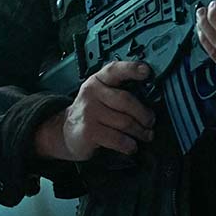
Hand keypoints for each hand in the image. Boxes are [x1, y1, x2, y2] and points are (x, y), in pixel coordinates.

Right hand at [35, 61, 155, 160]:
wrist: (65, 131)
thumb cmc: (90, 113)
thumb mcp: (100, 95)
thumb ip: (119, 91)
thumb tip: (149, 100)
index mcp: (98, 80)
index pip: (115, 70)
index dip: (132, 69)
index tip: (147, 71)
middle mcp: (92, 93)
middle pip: (126, 101)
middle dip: (144, 114)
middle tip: (150, 121)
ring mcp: (89, 112)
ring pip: (125, 122)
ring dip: (140, 132)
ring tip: (145, 135)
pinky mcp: (89, 131)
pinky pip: (118, 139)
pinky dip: (129, 145)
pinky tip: (131, 146)